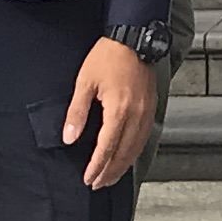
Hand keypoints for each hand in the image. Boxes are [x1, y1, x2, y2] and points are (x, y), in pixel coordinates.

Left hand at [60, 37, 161, 188]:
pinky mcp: (152, 106)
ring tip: (111, 176)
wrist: (134, 37)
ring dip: (123, 165)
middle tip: (98, 184)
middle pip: (123, 153)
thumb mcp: (85, 82)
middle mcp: (137, 114)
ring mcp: (147, 111)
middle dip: (110, 172)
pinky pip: (144, 137)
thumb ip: (77, 112)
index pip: (107, 147)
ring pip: (136, 148)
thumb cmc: (109, 56)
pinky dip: (135, 151)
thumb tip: (69, 137)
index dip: (96, 166)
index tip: (88, 178)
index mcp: (119, 110)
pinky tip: (127, 156)